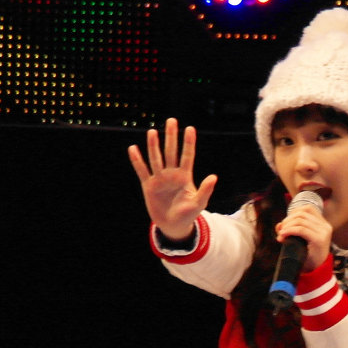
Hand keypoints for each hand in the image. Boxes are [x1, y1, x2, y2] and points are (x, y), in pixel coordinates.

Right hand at [128, 118, 216, 239]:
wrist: (173, 225)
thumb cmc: (188, 214)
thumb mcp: (199, 203)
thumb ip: (205, 190)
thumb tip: (214, 177)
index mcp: (185, 176)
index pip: (187, 156)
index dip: (188, 143)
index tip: (190, 128)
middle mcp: (172, 174)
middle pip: (171, 152)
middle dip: (171, 137)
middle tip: (171, 121)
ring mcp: (159, 179)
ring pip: (156, 159)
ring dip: (154, 146)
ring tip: (152, 132)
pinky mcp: (148, 186)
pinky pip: (142, 171)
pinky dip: (137, 160)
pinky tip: (133, 149)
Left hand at [276, 203, 331, 271]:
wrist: (316, 271)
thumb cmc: (307, 255)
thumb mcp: (300, 240)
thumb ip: (290, 230)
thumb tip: (278, 225)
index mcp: (323, 224)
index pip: (308, 208)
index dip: (294, 212)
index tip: (286, 223)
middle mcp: (325, 226)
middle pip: (302, 213)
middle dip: (288, 220)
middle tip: (281, 230)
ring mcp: (323, 232)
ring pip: (300, 221)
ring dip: (287, 226)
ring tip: (281, 235)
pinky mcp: (319, 240)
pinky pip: (301, 230)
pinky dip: (290, 231)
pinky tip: (283, 236)